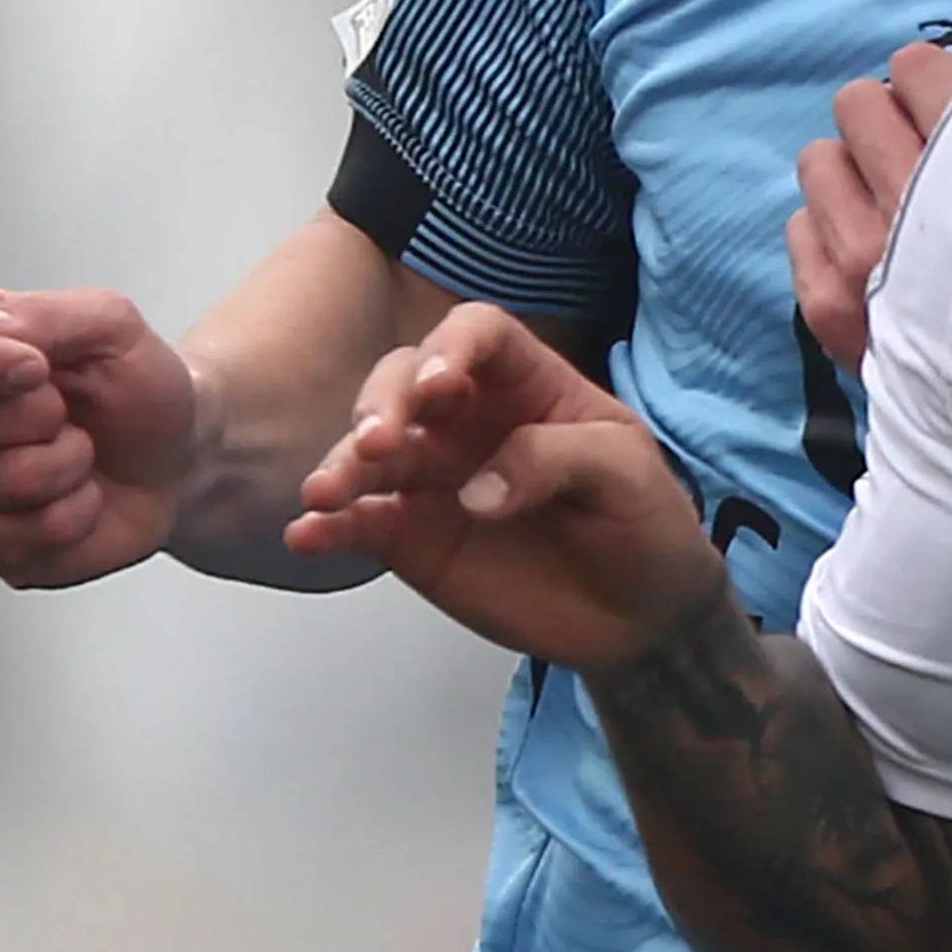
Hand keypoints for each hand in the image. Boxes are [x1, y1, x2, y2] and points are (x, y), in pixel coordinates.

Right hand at [0, 287, 186, 585]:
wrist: (177, 459)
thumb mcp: (112, 325)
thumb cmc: (136, 388)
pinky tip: (78, 501)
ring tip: (81, 457)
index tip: (36, 368)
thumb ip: (43, 315)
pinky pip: (0, 540)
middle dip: (41, 420)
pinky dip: (65, 521)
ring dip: (61, 471)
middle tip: (73, 415)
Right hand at [288, 302, 728, 669]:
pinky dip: (328, 527)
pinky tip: (307, 535)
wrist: (641, 616)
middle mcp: (466, 419)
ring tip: (327, 493)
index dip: (452, 347)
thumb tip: (474, 491)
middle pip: (403, 382)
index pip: (477, 335)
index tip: (439, 385)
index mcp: (526, 384)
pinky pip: (358, 522)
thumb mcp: (624, 474)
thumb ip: (553, 459)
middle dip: (382, 403)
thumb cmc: (644, 523)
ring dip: (342, 464)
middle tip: (378, 443)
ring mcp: (433, 477)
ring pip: (369, 451)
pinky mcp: (411, 536)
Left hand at [785, 35, 951, 373]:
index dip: (932, 86)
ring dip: (849, 177)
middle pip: (858, 103)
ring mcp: (860, 263)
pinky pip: (798, 225)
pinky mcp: (827, 306)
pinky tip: (868, 260)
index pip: (916, 68)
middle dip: (884, 122)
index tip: (947, 115)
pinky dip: (828, 235)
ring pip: (818, 161)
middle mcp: (912, 211)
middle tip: (911, 156)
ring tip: (886, 211)